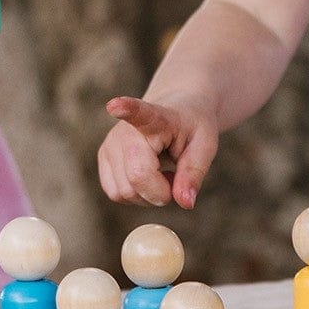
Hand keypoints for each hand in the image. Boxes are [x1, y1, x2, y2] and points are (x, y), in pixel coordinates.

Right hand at [98, 95, 217, 208]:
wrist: (177, 109)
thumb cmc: (191, 127)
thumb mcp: (205, 145)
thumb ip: (194, 173)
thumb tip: (185, 203)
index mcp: (155, 117)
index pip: (138, 113)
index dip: (125, 110)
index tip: (114, 105)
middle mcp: (125, 129)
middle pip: (136, 179)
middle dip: (161, 191)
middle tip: (176, 175)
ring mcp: (110, 143)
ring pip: (124, 192)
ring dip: (148, 194)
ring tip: (162, 172)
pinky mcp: (103, 157)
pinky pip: (116, 194)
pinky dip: (136, 195)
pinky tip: (148, 176)